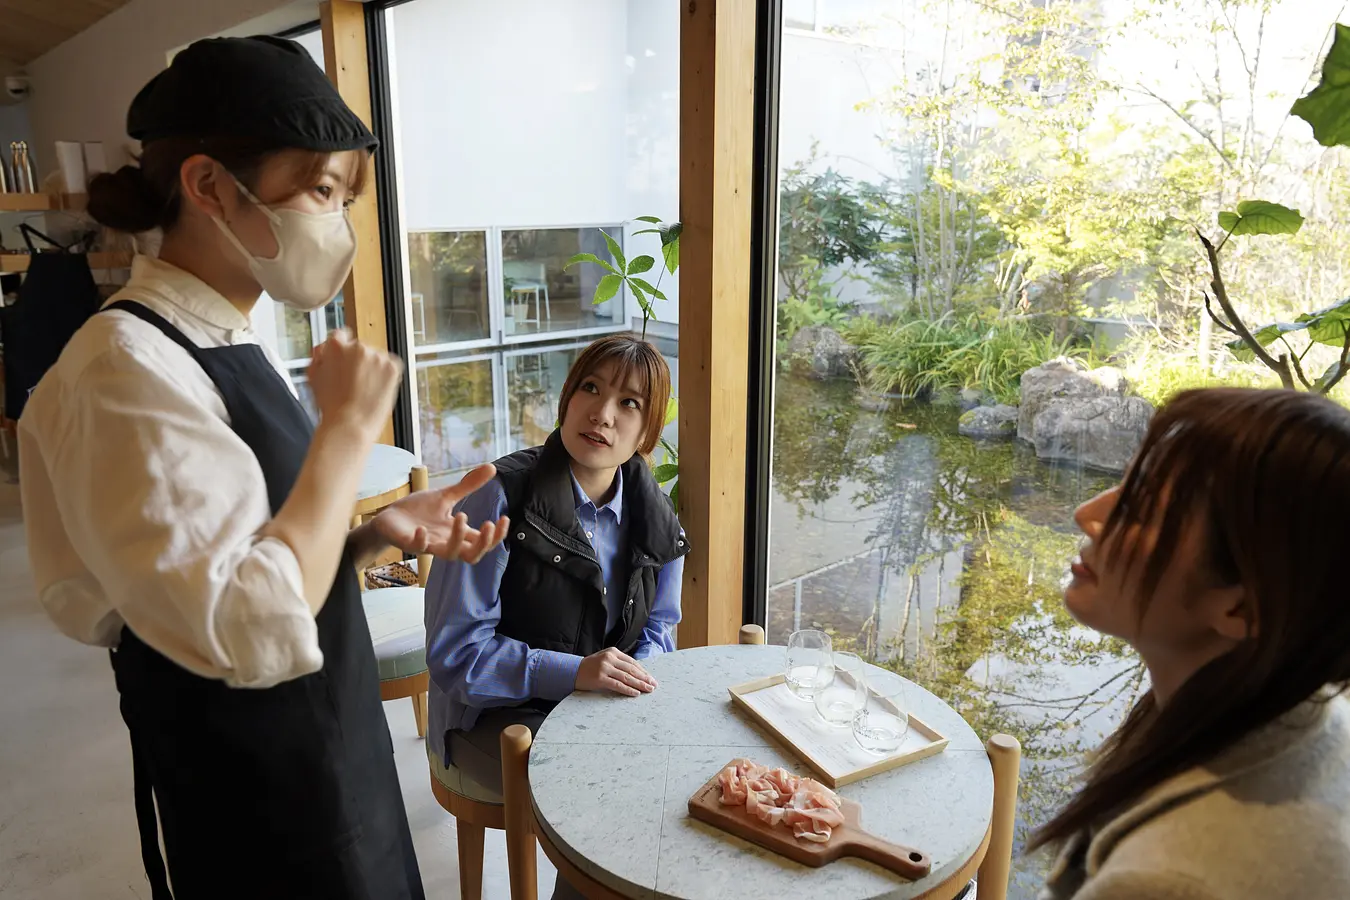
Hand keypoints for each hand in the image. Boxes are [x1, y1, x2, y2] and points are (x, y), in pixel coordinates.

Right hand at [307, 329, 402, 440]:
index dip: (341, 350)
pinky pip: (389, 366)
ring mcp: (378, 356)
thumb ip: (318, 357)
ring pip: (375, 357)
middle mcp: (358, 346)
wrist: (350, 424)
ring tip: (364, 389)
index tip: (344, 362)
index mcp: (336, 345)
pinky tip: (375, 389)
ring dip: (372, 368)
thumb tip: (323, 348)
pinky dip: (385, 375)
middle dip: (356, 361)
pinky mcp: (393, 367)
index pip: (340, 336)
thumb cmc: (330, 406)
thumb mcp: (314, 377)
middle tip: (352, 382)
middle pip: (359, 348)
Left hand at [373, 464, 508, 563]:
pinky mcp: (410, 544)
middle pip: (472, 555)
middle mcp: (446, 542)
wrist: (389, 517)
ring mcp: (429, 545)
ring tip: (461, 516)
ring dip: (458, 538)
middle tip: (488, 524)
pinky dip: (422, 540)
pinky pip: (419, 548)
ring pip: (451, 554)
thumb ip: (468, 486)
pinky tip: (422, 529)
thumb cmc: (418, 511)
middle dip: (484, 543)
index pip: (483, 541)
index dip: (497, 535)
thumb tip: (492, 467)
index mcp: (456, 532)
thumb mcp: (446, 496)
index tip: (504, 518)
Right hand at [575, 648, 657, 696]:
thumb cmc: (591, 667)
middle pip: (631, 669)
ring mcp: (604, 668)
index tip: (651, 678)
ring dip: (639, 684)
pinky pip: (618, 685)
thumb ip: (619, 663)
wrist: (572, 671)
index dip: (643, 671)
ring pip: (627, 677)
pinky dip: (628, 689)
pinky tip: (636, 693)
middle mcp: (609, 658)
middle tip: (653, 685)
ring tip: (648, 690)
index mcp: (613, 651)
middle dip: (644, 678)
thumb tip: (638, 673)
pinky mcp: (600, 678)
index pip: (632, 662)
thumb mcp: (605, 659)